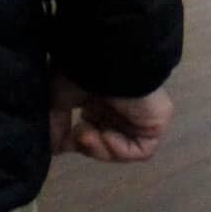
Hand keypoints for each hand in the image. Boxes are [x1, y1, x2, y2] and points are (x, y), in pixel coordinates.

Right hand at [49, 79, 172, 164]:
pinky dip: (120, 149)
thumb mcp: (58, 99)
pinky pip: (142, 150)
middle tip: (80, 134)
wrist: (106, 61)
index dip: (78, 142)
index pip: (93, 131)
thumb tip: (53, 149)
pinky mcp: (157, 121)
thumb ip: (54, 126)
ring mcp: (141, 114)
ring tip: (89, 133)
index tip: (65, 140)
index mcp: (104, 98)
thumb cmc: (81, 72)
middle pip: (107, 144)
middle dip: (89, 145)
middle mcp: (123, 106)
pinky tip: (107, 133)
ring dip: (100, 148)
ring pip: (122, 149)